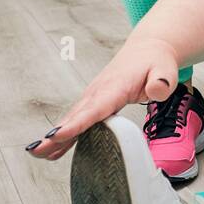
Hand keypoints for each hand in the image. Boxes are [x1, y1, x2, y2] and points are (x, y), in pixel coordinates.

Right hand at [27, 37, 180, 160]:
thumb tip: (157, 90)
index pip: (95, 108)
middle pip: (76, 116)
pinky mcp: (94, 100)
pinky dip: (65, 133)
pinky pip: (77, 118)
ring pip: (72, 118)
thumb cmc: (156, 61)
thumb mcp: (165, 70)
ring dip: (56, 136)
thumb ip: (161, 82)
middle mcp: (99, 91)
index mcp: (115, 86)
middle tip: (37, 150)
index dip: (76, 124)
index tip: (58, 135)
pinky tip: (55, 149)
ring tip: (39, 153)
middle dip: (56, 134)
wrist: (148, 49)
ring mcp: (94, 95)